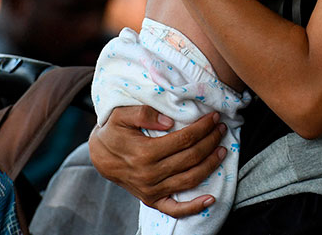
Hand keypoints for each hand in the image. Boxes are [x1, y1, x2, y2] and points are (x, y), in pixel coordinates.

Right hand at [88, 106, 227, 216]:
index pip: (184, 139)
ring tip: (222, 150)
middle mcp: (150, 174)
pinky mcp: (151, 200)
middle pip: (191, 158)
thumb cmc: (113, 131)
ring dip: (210, 165)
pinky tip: (211, 199)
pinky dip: (194, 207)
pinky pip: (175, 209)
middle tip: (221, 129)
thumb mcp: (121, 115)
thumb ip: (143, 113)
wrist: (99, 156)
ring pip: (190, 179)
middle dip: (210, 141)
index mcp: (145, 153)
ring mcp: (151, 190)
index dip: (202, 128)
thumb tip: (169, 121)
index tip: (214, 118)